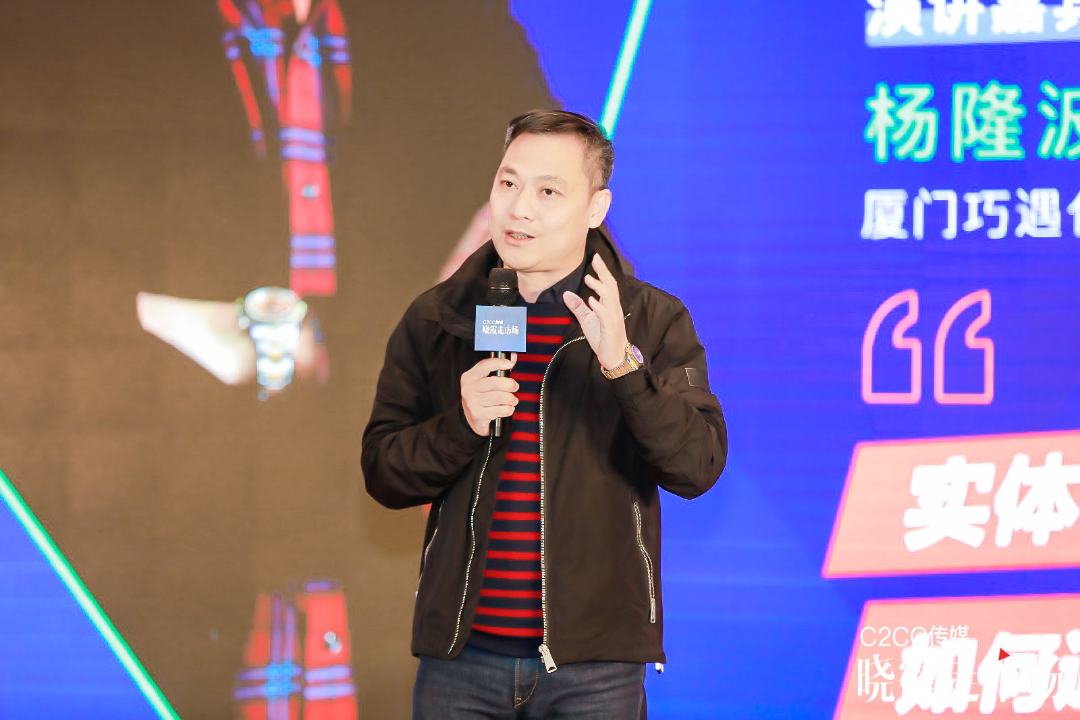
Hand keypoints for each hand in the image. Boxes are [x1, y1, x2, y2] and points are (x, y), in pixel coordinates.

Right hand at [461, 353, 518, 435]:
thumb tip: (512, 357)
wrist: (471, 419)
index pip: (485, 365)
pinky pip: (500, 410)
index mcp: (470, 377)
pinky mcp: (478, 414)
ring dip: (511, 399)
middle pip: (495, 382)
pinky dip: (508, 409)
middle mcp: (469, 388)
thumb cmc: (480, 397)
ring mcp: (472, 402)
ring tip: (513, 400)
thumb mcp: (483, 382)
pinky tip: (508, 408)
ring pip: (500, 397)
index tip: (510, 364)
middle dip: (510, 384)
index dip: (499, 363)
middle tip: (515, 387)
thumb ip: (497, 369)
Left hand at [562, 253, 627, 370]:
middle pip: (611, 286)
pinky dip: (599, 308)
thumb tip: (566, 294)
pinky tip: (592, 301)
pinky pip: (606, 316)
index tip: (596, 258)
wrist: (613, 357)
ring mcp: (614, 319)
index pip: (608, 284)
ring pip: (610, 299)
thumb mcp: (587, 320)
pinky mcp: (610, 329)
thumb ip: (578, 307)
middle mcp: (614, 309)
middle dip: (603, 273)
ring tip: (589, 279)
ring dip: (599, 288)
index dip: (602, 271)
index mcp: (609, 305)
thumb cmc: (602, 338)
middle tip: (596, 260)